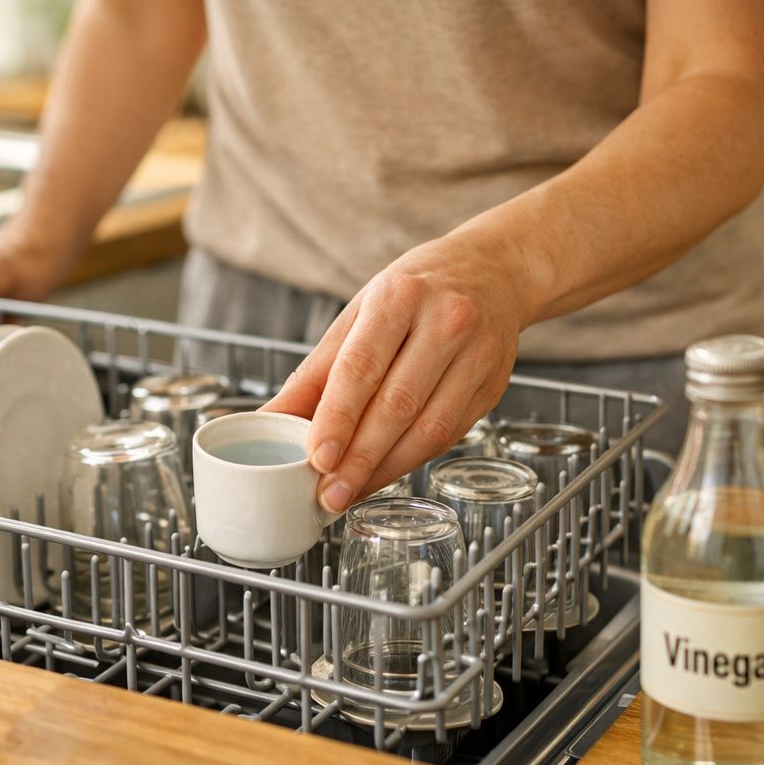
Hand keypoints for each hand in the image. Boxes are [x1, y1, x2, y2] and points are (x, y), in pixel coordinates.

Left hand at [265, 230, 534, 513]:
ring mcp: (476, 355)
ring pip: (428, 429)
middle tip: (328, 493)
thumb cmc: (414, 292)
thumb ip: (315, 372)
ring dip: (384, 470)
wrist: (492, 271)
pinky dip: (411, 461)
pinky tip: (383, 474)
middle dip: (358, 458)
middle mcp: (445, 322)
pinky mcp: (493, 386)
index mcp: (399, 297)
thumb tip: (269, 418)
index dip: (338, 418)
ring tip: (349, 492)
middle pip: (397, 405)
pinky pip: (449, 435)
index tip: (316, 457)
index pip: (362, 367)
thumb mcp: (358, 314)